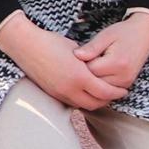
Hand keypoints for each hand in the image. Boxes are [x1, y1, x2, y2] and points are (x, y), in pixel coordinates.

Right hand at [0, 12, 124, 110]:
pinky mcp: (51, 93)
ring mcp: (59, 92)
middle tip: (114, 93)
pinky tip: (83, 91)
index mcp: (79, 76)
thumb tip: (98, 71)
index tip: (123, 90)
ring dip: (93, 102)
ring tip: (100, 93)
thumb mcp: (76, 50)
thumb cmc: (50, 42)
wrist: (25, 45)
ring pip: (83, 105)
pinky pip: (71, 102)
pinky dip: (80, 99)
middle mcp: (69, 89)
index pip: (105, 92)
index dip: (117, 93)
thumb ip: (89, 64)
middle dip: (107, 100)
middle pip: (95, 104)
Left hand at [73, 10, 148, 99]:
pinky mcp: (127, 84)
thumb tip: (76, 56)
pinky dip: (99, 83)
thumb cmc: (123, 32)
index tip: (73, 58)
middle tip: (77, 63)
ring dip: (91, 80)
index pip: (89, 71)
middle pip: (93, 83)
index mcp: (116, 63)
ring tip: (87, 66)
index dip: (78, 65)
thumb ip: (91, 47)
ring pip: (100, 89)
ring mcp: (126, 82)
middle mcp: (123, 76)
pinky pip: (108, 89)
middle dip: (83, 74)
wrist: (145, 34)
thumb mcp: (105, 35)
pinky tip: (95, 72)